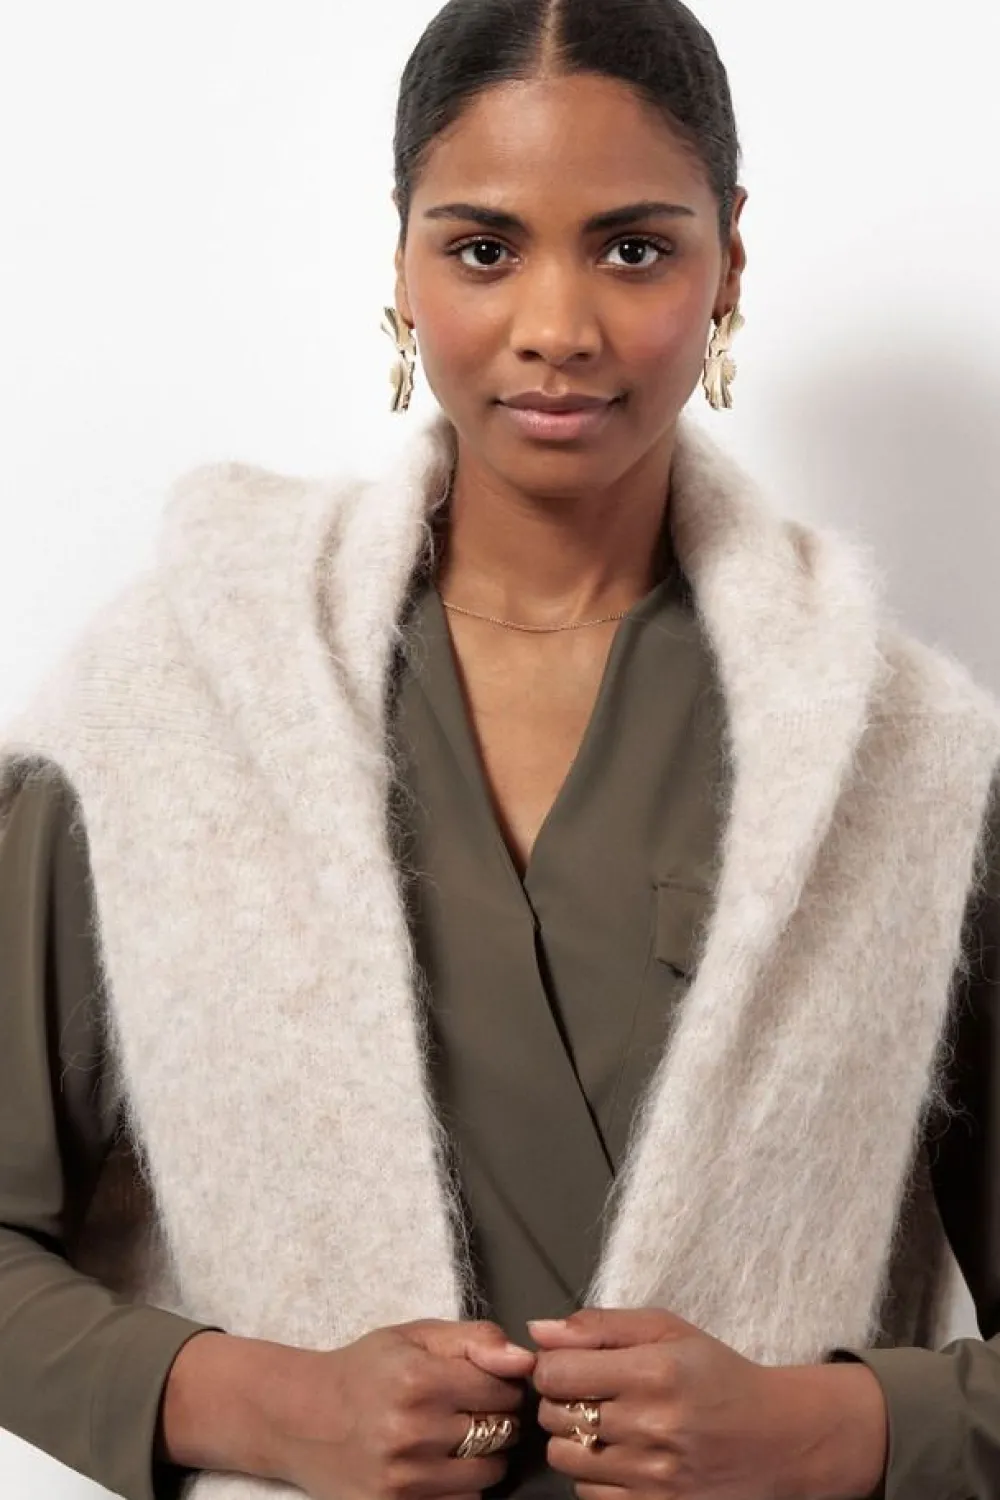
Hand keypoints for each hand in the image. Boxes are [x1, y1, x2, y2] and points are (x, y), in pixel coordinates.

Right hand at [273, 1319, 535, 1499]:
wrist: (301, 1418)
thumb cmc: (366, 1370)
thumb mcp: (415, 1336)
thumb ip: (475, 1339)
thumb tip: (525, 1360)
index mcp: (418, 1379)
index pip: (503, 1390)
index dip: (502, 1384)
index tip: (485, 1382)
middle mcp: (412, 1432)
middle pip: (500, 1433)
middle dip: (496, 1419)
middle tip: (470, 1410)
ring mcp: (404, 1479)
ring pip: (488, 1475)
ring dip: (484, 1457)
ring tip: (455, 1438)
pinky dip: (461, 1486)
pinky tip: (439, 1465)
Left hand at [531, 1308, 887, 1499]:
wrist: (777, 1439)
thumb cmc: (717, 1375)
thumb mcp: (667, 1330)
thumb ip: (599, 1326)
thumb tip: (538, 1330)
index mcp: (653, 1373)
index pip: (556, 1372)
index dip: (553, 1366)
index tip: (570, 1365)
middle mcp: (651, 1427)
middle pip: (554, 1416)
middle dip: (563, 1401)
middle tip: (591, 1394)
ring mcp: (653, 1477)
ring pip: (566, 1459)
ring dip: (576, 1440)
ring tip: (607, 1425)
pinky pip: (589, 1495)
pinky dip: (595, 1476)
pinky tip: (623, 1457)